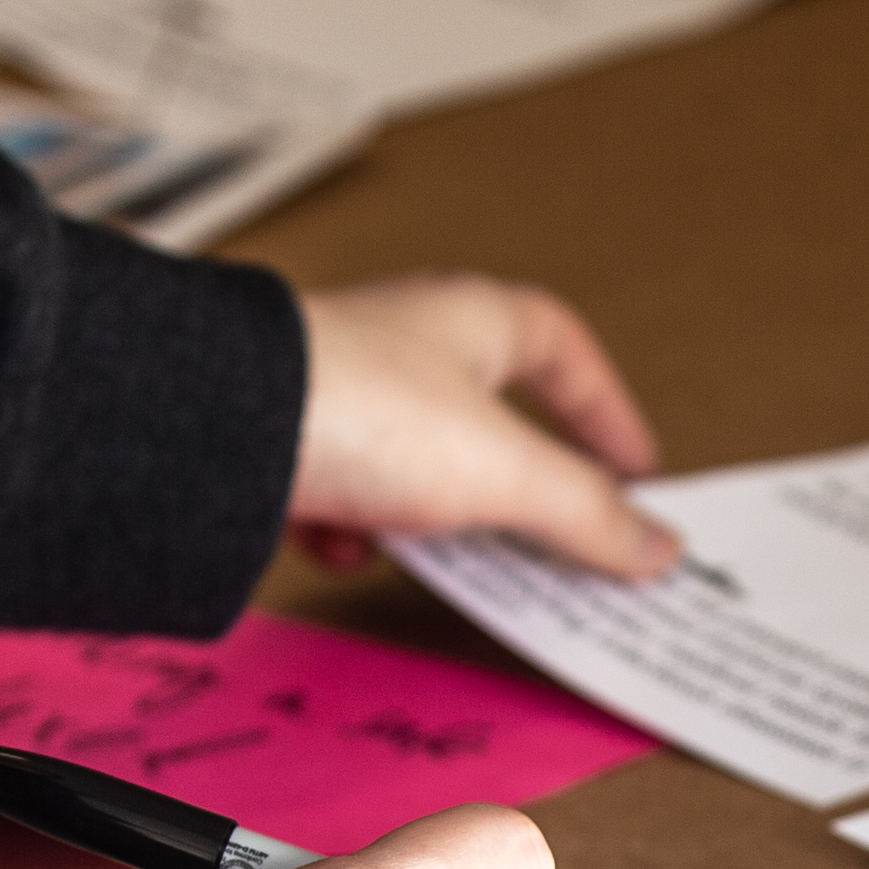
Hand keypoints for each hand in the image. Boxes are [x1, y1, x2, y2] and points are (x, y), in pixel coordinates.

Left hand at [289, 273, 679, 577]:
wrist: (215, 428)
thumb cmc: (357, 407)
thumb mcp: (508, 472)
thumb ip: (588, 514)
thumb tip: (654, 546)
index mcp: (469, 321)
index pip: (562, 348)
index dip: (604, 409)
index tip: (632, 469)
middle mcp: (402, 346)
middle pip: (487, 413)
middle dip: (519, 481)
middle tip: (550, 533)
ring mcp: (338, 392)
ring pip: (410, 459)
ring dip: (432, 511)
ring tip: (442, 545)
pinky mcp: (281, 443)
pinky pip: (335, 494)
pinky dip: (351, 533)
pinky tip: (345, 547)